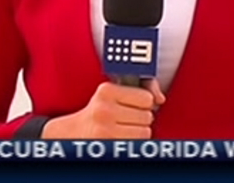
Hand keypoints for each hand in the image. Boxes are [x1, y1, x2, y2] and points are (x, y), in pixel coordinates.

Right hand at [41, 80, 165, 138]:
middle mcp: (105, 109)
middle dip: (140, 118)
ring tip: (123, 128)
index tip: (131, 104)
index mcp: (106, 91)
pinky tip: (122, 138)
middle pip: (148, 116)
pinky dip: (134, 142)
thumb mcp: (114, 94)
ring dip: (138, 131)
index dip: (143, 103)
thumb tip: (160, 99)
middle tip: (124, 118)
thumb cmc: (98, 112)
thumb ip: (143, 88)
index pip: (146, 98)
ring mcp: (106, 129)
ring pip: (145, 132)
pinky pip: (138, 144)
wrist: (72, 133)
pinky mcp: (109, 145)